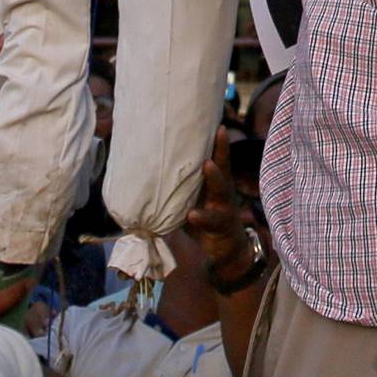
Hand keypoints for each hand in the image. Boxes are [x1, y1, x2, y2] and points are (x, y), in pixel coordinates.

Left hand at [184, 130, 257, 284]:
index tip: (219, 123)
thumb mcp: (194, 206)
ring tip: (207, 165)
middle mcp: (224, 194)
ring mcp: (226, 209)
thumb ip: (181, 195)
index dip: (219, 143)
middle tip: (220, 132)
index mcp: (216, 186)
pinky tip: (193, 214)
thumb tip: (150, 182)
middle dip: (222, 150)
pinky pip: (212, 221)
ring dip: (215, 177)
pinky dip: (202, 217)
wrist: (227, 253)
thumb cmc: (207, 224)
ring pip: (223, 190)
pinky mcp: (222, 228)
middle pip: (224, 168)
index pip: (219, 160)